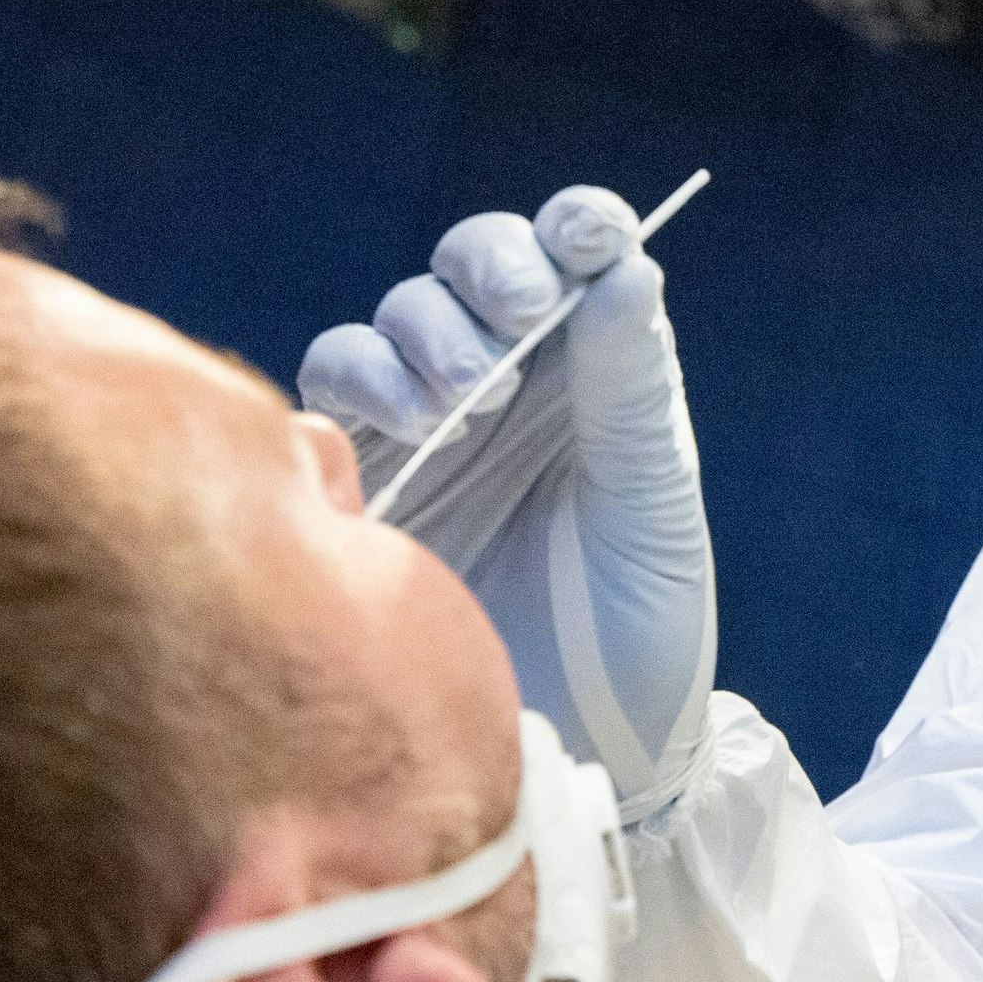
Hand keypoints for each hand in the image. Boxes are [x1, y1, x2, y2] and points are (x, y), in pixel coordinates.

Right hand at [303, 187, 716, 817]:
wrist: (576, 754)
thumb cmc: (635, 634)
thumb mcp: (652, 509)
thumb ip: (630, 389)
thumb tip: (623, 269)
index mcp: (591, 377)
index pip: (572, 261)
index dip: (573, 227)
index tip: (589, 235)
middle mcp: (508, 388)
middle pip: (466, 273)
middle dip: (487, 272)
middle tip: (516, 321)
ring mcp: (428, 431)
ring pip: (393, 322)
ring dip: (422, 336)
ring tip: (462, 403)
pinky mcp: (362, 483)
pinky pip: (330, 396)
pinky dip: (358, 386)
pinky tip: (403, 431)